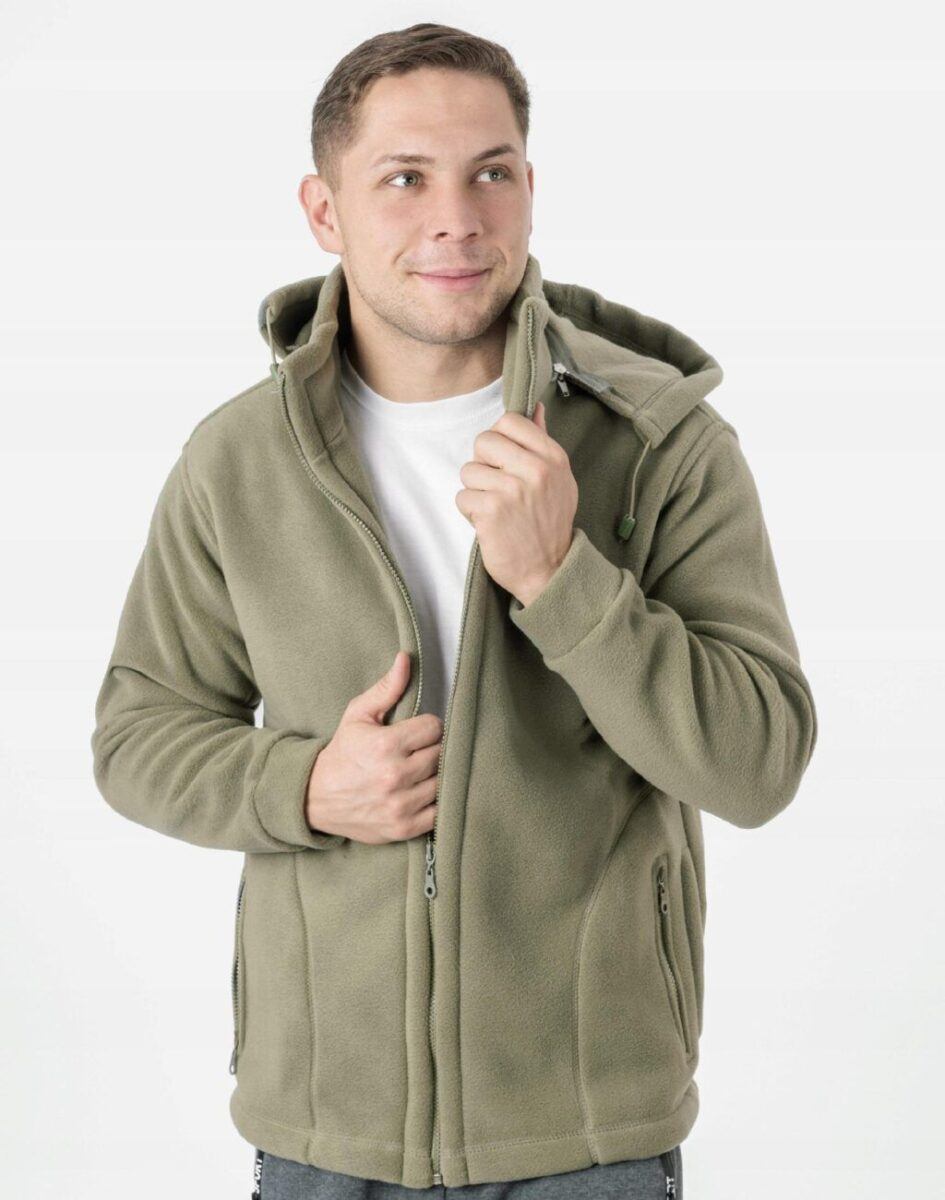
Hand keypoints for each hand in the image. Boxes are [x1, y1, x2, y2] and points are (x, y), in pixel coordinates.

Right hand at [305, 651, 442, 843]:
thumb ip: (386, 688)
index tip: (417, 731)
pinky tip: (421, 792)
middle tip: (418, 750)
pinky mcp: (404, 828)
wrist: (316, 797)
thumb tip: (407, 659)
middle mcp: (395, 776)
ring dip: (436, 775)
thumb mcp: (358, 715)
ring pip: (444, 782)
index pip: (434, 727)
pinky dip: (435, 802)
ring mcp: (401, 805)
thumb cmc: (342, 753)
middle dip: (432, 749)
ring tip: (420, 770)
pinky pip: (439, 812)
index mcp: (386, 745)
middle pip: (442, 754)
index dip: (427, 727)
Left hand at [455, 401, 577, 606]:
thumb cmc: (550, 524)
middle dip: (483, 464)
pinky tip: (489, 524)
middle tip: (496, 487)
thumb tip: (536, 408)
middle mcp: (535, 470)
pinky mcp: (491, 511)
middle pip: (483, 441)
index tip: (502, 459)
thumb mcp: (559, 479)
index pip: (509, 421)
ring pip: (468, 471)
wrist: (549, 570)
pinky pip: (462, 497)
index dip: (498, 438)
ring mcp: (512, 490)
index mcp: (552, 457)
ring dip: (476, 491)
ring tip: (496, 509)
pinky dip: (470, 513)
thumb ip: (542, 443)